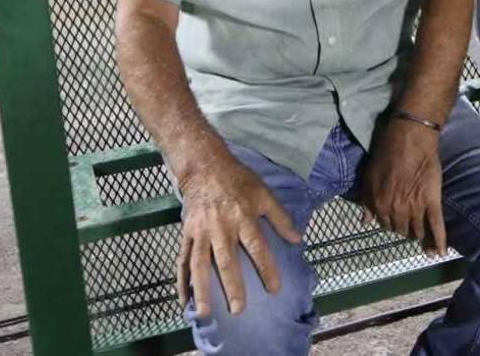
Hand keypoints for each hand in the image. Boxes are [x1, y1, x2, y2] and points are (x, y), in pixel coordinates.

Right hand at [175, 155, 301, 317]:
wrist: (205, 166)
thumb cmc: (238, 181)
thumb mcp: (264, 193)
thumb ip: (280, 217)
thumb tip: (297, 239)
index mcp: (243, 217)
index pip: (257, 247)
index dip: (266, 268)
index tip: (274, 289)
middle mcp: (220, 227)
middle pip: (225, 260)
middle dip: (231, 286)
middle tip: (237, 309)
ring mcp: (201, 232)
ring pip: (199, 264)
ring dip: (201, 289)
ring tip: (205, 312)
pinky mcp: (187, 233)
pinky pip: (183, 259)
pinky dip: (182, 280)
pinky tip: (184, 299)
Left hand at [361, 117, 446, 255]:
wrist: (409, 140)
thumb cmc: (386, 153)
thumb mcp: (368, 177)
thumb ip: (367, 202)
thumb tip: (365, 222)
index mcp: (379, 205)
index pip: (385, 225)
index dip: (390, 223)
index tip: (395, 221)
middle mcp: (396, 211)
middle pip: (402, 229)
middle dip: (404, 229)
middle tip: (409, 225)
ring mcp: (416, 209)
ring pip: (418, 231)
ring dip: (419, 236)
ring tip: (423, 239)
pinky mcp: (432, 203)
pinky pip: (436, 226)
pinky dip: (439, 241)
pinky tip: (440, 252)